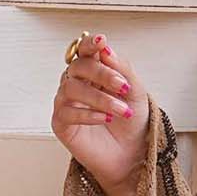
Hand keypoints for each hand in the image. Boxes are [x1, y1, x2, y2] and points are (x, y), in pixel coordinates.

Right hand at [51, 31, 151, 189]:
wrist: (131, 154)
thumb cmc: (131, 122)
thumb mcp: (135, 92)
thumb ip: (122, 69)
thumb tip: (105, 49)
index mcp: (92, 73)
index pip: (85, 51)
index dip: (90, 44)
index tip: (101, 41)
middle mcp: (76, 84)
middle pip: (78, 67)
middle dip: (102, 73)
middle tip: (122, 86)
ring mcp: (66, 103)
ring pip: (72, 89)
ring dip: (100, 98)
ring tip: (122, 111)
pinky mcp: (61, 123)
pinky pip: (68, 113)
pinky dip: (89, 114)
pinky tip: (106, 118)